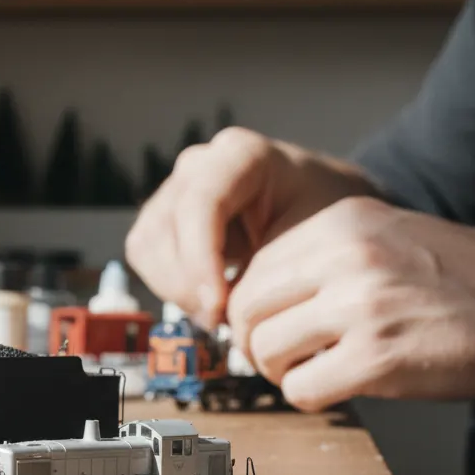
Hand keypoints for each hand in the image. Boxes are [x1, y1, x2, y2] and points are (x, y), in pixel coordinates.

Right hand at [126, 127, 378, 329]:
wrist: (324, 210)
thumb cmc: (329, 216)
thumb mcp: (323, 229)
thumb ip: (280, 261)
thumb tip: (238, 308)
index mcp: (241, 154)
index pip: (200, 203)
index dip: (201, 260)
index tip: (220, 306)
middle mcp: (198, 165)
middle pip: (164, 228)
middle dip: (188, 283)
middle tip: (224, 320)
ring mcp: (175, 190)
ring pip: (146, 245)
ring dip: (176, 289)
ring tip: (220, 312)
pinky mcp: (162, 219)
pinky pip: (145, 258)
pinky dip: (171, 288)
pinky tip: (209, 300)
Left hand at [228, 196, 474, 410]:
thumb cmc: (464, 282)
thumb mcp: (387, 239)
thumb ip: (323, 259)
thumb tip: (257, 299)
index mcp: (342, 223)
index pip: (253, 269)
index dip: (252, 308)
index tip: (270, 327)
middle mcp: (345, 255)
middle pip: (246, 308)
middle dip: (254, 342)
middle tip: (280, 358)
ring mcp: (360, 304)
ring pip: (264, 348)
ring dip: (279, 371)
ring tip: (309, 372)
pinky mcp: (376, 357)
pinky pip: (300, 388)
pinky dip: (308, 396)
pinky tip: (335, 388)